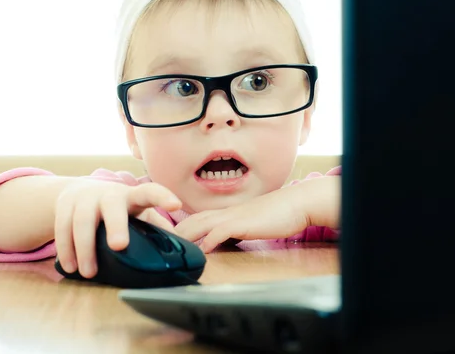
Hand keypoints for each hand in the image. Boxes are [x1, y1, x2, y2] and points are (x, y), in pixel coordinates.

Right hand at [54, 179, 180, 277]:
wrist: (78, 192)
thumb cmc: (117, 208)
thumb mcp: (137, 212)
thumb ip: (156, 226)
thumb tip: (182, 247)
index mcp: (132, 196)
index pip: (151, 192)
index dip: (163, 197)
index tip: (176, 205)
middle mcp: (109, 194)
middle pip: (112, 207)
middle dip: (116, 225)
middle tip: (119, 246)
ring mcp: (85, 198)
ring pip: (83, 221)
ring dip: (84, 248)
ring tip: (88, 272)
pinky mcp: (65, 205)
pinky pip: (62, 227)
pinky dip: (65, 248)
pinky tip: (69, 266)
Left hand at [176, 176, 339, 252]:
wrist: (296, 204)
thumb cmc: (279, 214)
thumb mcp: (253, 223)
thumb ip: (239, 230)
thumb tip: (227, 241)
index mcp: (228, 213)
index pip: (199, 218)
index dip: (183, 226)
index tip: (168, 237)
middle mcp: (227, 213)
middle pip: (193, 220)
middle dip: (175, 231)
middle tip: (158, 242)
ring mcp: (233, 217)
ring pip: (201, 224)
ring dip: (184, 235)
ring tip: (171, 247)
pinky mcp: (242, 223)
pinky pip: (220, 232)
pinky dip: (208, 241)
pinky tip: (201, 250)